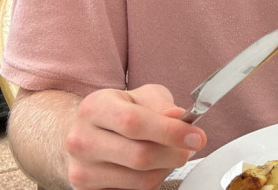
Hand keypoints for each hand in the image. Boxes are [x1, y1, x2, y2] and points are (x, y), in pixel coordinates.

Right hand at [63, 84, 205, 189]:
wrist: (86, 134)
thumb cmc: (118, 112)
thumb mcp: (141, 96)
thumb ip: (161, 105)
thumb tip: (179, 117)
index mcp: (95, 107)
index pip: (134, 123)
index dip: (170, 132)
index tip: (196, 137)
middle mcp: (81, 139)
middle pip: (140, 156)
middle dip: (174, 154)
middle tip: (187, 148)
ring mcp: (81, 169)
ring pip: (141, 181)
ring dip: (164, 170)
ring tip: (166, 156)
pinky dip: (150, 182)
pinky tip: (148, 169)